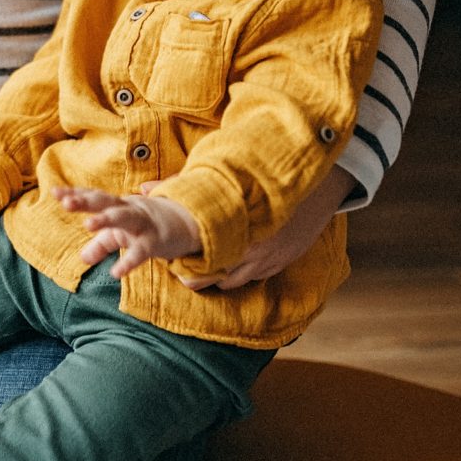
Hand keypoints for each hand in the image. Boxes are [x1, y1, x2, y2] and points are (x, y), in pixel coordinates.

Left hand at [54, 186, 200, 279]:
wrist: (188, 225)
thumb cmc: (149, 227)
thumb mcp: (123, 235)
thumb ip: (102, 244)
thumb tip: (83, 258)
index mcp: (118, 206)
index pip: (94, 198)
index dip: (75, 194)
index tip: (54, 192)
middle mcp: (129, 210)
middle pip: (105, 202)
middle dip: (86, 201)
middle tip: (67, 203)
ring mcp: (143, 224)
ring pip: (124, 217)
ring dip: (106, 219)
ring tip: (87, 225)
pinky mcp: (155, 242)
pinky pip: (141, 252)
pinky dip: (129, 262)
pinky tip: (116, 273)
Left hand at [139, 168, 357, 289]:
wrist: (317, 184)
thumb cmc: (263, 178)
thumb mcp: (223, 181)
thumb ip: (180, 186)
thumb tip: (142, 190)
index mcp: (232, 230)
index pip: (197, 259)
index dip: (180, 263)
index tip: (169, 259)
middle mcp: (249, 250)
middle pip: (211, 278)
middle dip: (194, 275)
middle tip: (182, 268)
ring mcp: (267, 260)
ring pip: (231, 282)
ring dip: (217, 276)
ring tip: (202, 268)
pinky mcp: (280, 263)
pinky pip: (252, 278)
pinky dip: (238, 273)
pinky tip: (229, 265)